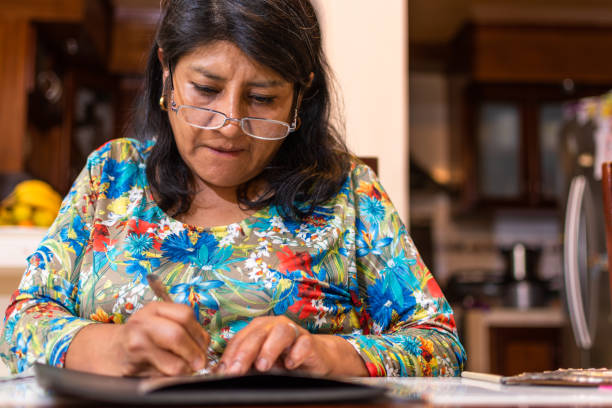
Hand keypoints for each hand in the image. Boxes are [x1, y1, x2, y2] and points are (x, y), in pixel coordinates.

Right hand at [66, 302, 209, 376]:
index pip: (185, 315)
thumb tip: (205, 345)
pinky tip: (169, 374)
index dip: (199, 332)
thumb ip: (181, 327)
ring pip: (174, 363)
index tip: (204, 345)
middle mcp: (143, 323)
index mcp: (154, 309)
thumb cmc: (142, 337)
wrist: (110, 352)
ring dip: (185, 370)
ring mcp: (136, 345)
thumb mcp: (159, 322)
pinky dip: (172, 379)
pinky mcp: (134, 366)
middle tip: (200, 362)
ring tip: (186, 369)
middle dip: (194, 353)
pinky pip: (163, 377)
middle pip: (178, 335)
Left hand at [217, 316, 367, 376]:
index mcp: (258, 329)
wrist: (317, 358)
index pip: (240, 338)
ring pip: (280, 332)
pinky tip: (290, 365)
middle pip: (257, 334)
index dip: (230, 355)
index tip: (223, 372)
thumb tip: (221, 375)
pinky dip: (296, 354)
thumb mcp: (261, 363)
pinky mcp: (310, 341)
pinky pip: (303, 343)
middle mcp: (274, 326)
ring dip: (269, 349)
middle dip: (244, 353)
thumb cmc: (284, 360)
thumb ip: (245, 365)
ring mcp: (293, 331)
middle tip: (236, 371)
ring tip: (263, 367)